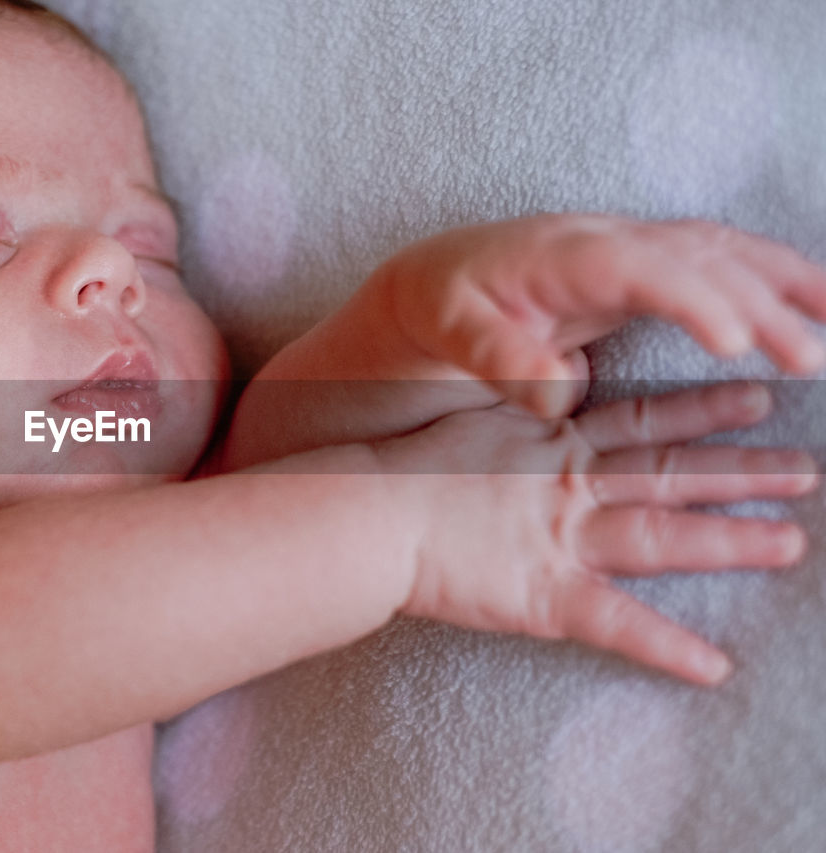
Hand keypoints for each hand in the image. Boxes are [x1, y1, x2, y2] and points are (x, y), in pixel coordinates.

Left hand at [379, 214, 825, 416]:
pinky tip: (813, 302)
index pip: (640, 269)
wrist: (434, 277)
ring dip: (784, 282)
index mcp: (560, 256)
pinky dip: (769, 277)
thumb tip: (558, 393)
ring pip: (722, 251)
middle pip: (697, 258)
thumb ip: (499, 357)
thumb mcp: (449, 331)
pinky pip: (718, 259)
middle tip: (810, 358)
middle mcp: (605, 239)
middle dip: (759, 303)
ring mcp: (629, 245)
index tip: (735, 342)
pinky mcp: (643, 262)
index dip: (692, 299)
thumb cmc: (442, 308)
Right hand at [380, 382, 815, 685]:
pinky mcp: (544, 596)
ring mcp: (562, 540)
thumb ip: (517, 410)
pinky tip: (713, 667)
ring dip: (727, 541)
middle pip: (670, 476)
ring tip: (790, 543)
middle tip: (809, 469)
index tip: (756, 399)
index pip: (641, 423)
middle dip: (742, 473)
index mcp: (550, 443)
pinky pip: (616, 626)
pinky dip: (665, 648)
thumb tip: (546, 389)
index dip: (701, 412)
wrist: (370, 511)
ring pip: (661, 538)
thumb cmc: (403, 465)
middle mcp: (570, 486)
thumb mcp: (469, 418)